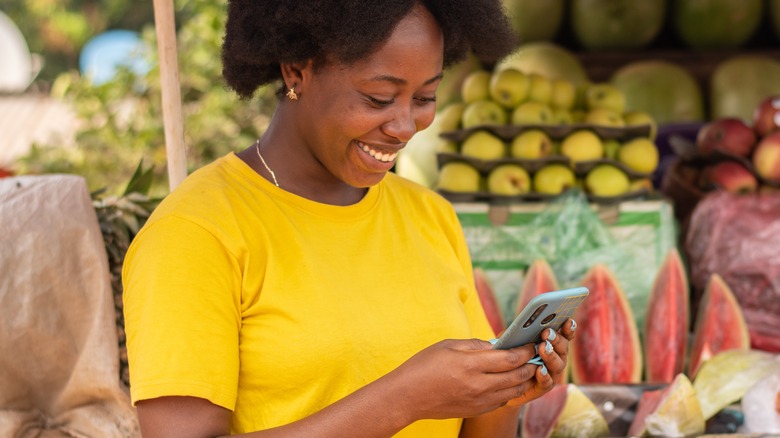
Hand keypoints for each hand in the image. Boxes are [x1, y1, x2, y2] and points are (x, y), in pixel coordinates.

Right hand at [386, 337, 540, 421]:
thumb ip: (475, 344)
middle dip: (531, 364)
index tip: (531, 343)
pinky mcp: (476, 410)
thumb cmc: (424, 366)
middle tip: (536, 355)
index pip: (510, 357)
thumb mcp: (448, 346)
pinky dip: (510, 391)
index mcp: (472, 365)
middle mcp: (479, 385)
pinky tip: (509, 382)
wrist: (407, 397)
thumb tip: (496, 344)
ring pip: (513, 391)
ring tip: (528, 368)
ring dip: (524, 379)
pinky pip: (502, 401)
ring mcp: (479, 401)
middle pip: (517, 375)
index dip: (525, 350)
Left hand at [506, 318, 576, 405]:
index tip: (568, 320)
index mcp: (552, 344)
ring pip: (557, 365)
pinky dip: (544, 376)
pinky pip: (547, 382)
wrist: (505, 382)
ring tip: (543, 348)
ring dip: (551, 356)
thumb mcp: (513, 341)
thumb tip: (519, 324)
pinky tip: (539, 370)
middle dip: (556, 340)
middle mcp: (556, 358)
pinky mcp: (544, 387)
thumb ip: (518, 333)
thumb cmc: (511, 356)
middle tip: (547, 333)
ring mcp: (552, 373)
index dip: (568, 329)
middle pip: (563, 348)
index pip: (564, 335)